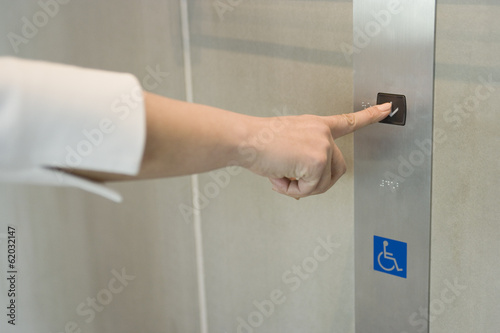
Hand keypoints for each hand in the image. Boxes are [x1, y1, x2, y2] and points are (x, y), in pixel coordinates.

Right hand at [243, 103, 391, 198]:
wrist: (245, 139)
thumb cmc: (259, 142)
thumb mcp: (287, 143)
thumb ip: (304, 157)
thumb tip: (305, 182)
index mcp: (316, 125)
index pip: (347, 121)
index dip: (369, 116)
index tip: (387, 109)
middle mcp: (322, 133)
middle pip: (337, 169)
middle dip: (315, 182)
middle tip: (292, 181)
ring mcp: (322, 145)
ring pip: (323, 182)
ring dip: (300, 187)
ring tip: (280, 176)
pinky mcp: (317, 160)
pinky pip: (310, 188)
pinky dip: (293, 190)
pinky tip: (279, 178)